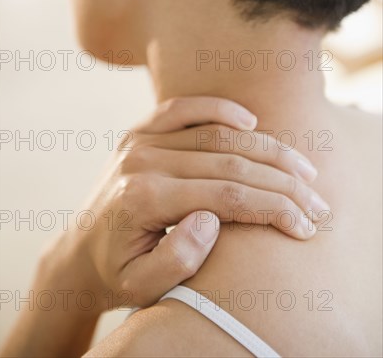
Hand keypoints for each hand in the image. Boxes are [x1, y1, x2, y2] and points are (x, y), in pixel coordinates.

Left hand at [53, 96, 325, 311]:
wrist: (78, 251)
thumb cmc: (115, 273)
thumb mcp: (141, 286)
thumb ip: (177, 259)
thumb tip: (211, 218)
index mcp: (144, 199)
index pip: (226, 196)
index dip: (273, 207)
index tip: (305, 222)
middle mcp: (142, 161)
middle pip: (229, 162)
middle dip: (281, 180)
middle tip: (316, 196)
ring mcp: (140, 141)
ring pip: (216, 134)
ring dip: (264, 147)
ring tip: (300, 165)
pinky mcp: (140, 132)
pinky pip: (182, 108)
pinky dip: (220, 108)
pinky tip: (251, 120)